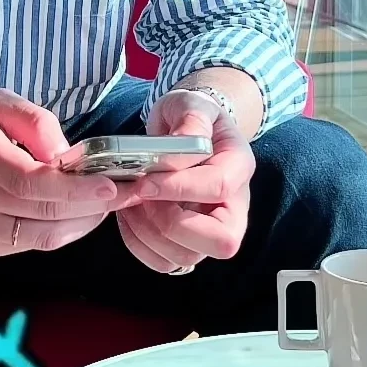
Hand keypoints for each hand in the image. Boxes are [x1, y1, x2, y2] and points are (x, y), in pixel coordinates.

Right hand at [0, 88, 143, 256]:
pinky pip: (34, 242)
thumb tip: (67, 156)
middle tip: (130, 191)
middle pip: (44, 212)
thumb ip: (34, 122)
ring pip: (45, 236)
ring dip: (85, 220)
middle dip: (94, 205)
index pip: (31, 182)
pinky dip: (64, 228)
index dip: (77, 188)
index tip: (112, 184)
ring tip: (110, 200)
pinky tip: (78, 210)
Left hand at [116, 87, 254, 274]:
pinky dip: (139, 245)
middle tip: (143, 198)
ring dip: (149, 234)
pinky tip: (128, 216)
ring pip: (188, 257)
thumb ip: (192, 117)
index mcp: (238, 168)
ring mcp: (210, 229)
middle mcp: (232, 206)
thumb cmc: (190, 117)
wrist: (186, 131)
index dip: (179, 188)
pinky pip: (165, 262)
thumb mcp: (191, 103)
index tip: (145, 180)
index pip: (219, 188)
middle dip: (172, 223)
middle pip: (221, 240)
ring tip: (130, 203)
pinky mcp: (187, 242)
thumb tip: (186, 141)